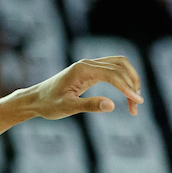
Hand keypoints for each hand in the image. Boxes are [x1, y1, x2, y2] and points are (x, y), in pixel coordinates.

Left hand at [24, 57, 143, 118]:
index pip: (112, 74)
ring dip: (131, 80)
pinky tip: (127, 94)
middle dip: (132, 84)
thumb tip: (111, 106)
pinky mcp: (91, 72)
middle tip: (136, 106)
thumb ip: (88, 105)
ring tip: (134, 102)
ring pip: (119, 66)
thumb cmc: (47, 104)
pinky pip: (113, 71)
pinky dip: (124, 80)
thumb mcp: (67, 108)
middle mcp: (88, 63)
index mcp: (82, 69)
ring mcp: (90, 66)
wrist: (35, 99)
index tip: (136, 102)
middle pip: (120, 66)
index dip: (126, 87)